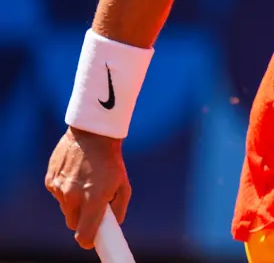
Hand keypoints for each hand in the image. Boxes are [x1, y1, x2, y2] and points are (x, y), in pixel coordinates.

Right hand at [45, 127, 130, 248]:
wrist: (93, 134)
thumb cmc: (112, 161)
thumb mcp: (123, 184)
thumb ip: (119, 208)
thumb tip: (113, 224)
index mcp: (93, 199)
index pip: (84, 235)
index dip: (89, 240)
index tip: (93, 239)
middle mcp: (73, 196)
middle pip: (73, 223)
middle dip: (83, 219)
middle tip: (93, 206)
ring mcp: (59, 188)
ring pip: (65, 208)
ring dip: (75, 202)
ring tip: (87, 183)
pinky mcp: (50, 180)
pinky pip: (58, 194)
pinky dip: (66, 190)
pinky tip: (76, 175)